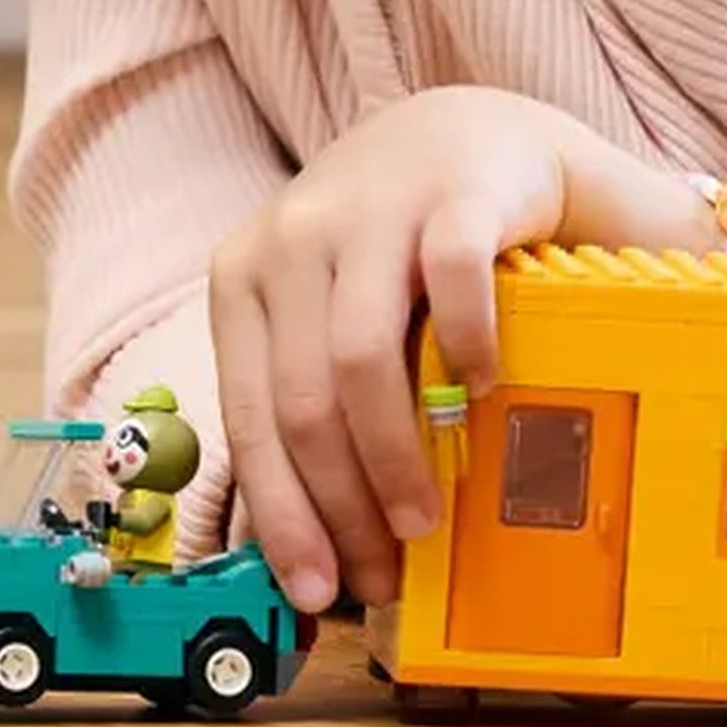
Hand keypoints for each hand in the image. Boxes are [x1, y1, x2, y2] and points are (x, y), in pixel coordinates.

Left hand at [207, 87, 713, 615]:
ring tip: (427, 519)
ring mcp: (369, 209)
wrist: (470, 136)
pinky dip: (467, 349)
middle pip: (302, 401)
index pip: (250, 414)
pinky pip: (451, 279)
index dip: (280, 513)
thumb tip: (316, 540)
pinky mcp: (450, 193)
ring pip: (361, 358)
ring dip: (393, 457)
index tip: (313, 591)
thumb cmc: (393, 250)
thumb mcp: (327, 312)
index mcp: (243, 274)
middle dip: (341, 507)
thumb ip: (310, 393)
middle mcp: (292, 237)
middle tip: (386, 573)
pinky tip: (483, 395)